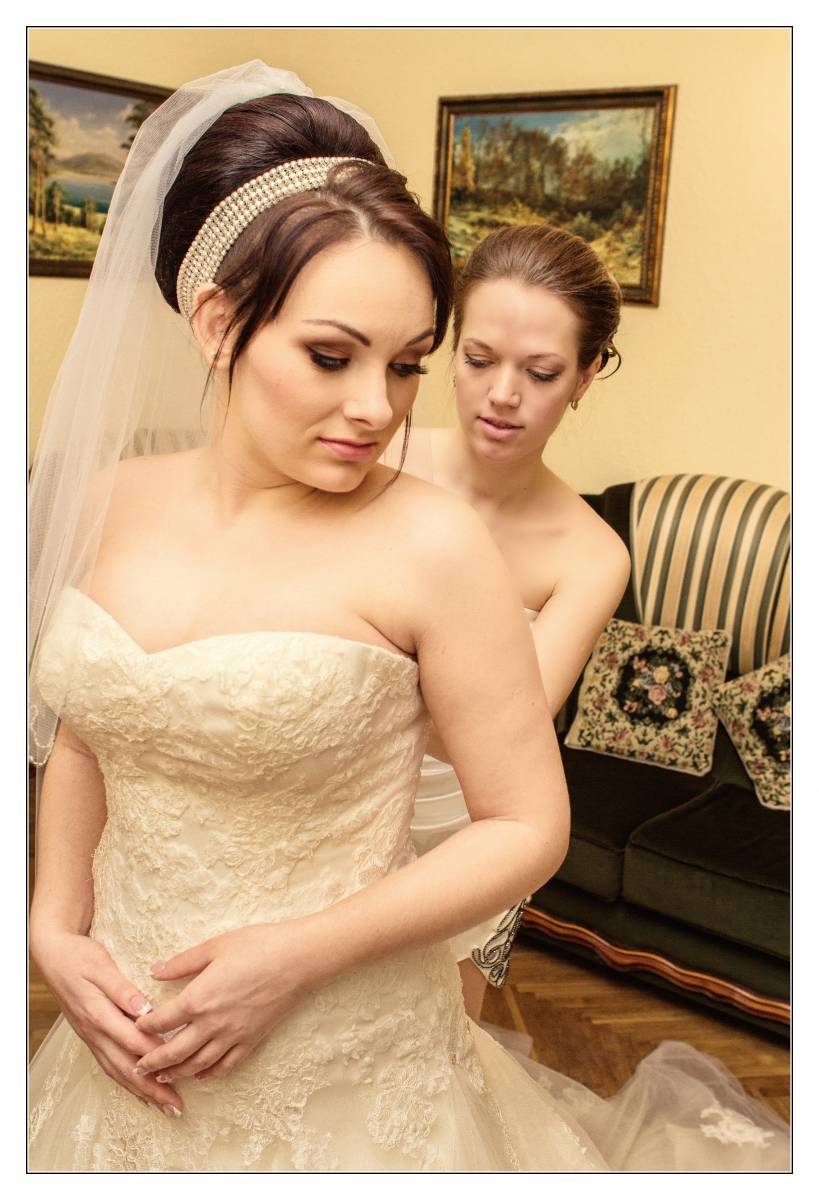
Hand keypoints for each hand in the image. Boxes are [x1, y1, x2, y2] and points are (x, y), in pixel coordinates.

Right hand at [31, 927, 184, 1115]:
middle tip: (175, 1105)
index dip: (156, 1055)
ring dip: (140, 1090)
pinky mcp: (91, 1037)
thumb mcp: (102, 966)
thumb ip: (123, 989)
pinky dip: (125, 1081)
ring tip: (163, 1105)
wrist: (55, 957)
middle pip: (126, 1066)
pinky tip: (139, 1090)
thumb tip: (145, 1009)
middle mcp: (95, 1032)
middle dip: (151, 1088)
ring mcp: (91, 1037)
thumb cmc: (80, 958)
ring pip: (117, 1071)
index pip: (132, 1041)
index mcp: (99, 1014)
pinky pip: (109, 1065)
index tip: (178, 1068)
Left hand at [133, 923, 308, 1081]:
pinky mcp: (252, 1039)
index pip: (161, 1021)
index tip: (135, 1027)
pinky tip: (201, 1075)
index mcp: (198, 999)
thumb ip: (182, 962)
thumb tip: (155, 970)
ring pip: (198, 1065)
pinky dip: (210, 1074)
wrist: (297, 959)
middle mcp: (212, 1024)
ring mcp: (233, 1035)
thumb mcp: (214, 946)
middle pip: (174, 1052)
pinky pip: (227, 1065)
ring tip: (163, 1076)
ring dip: (177, 1072)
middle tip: (137, 1067)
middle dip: (152, 1061)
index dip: (144, 1026)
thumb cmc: (257, 946)